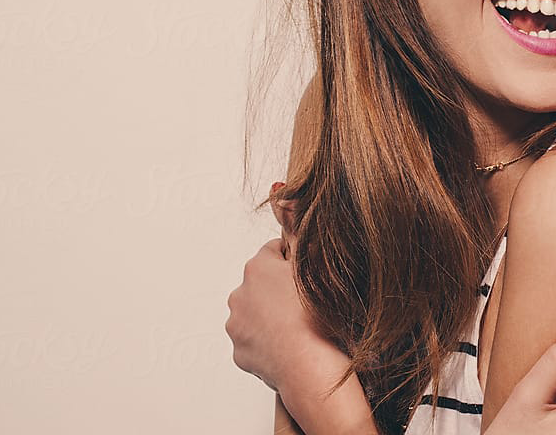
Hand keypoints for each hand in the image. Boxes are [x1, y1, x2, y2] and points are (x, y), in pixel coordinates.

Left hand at [225, 185, 341, 394]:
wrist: (311, 368)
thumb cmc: (319, 314)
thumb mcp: (313, 261)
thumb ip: (295, 222)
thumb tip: (278, 188)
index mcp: (256, 267)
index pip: (277, 253)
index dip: (298, 264)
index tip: (313, 278)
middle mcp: (239, 293)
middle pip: (264, 283)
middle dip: (281, 289)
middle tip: (309, 303)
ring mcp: (237, 325)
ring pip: (257, 311)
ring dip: (274, 315)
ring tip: (302, 326)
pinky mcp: (240, 353)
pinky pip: (256, 340)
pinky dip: (269, 340)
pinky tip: (290, 344)